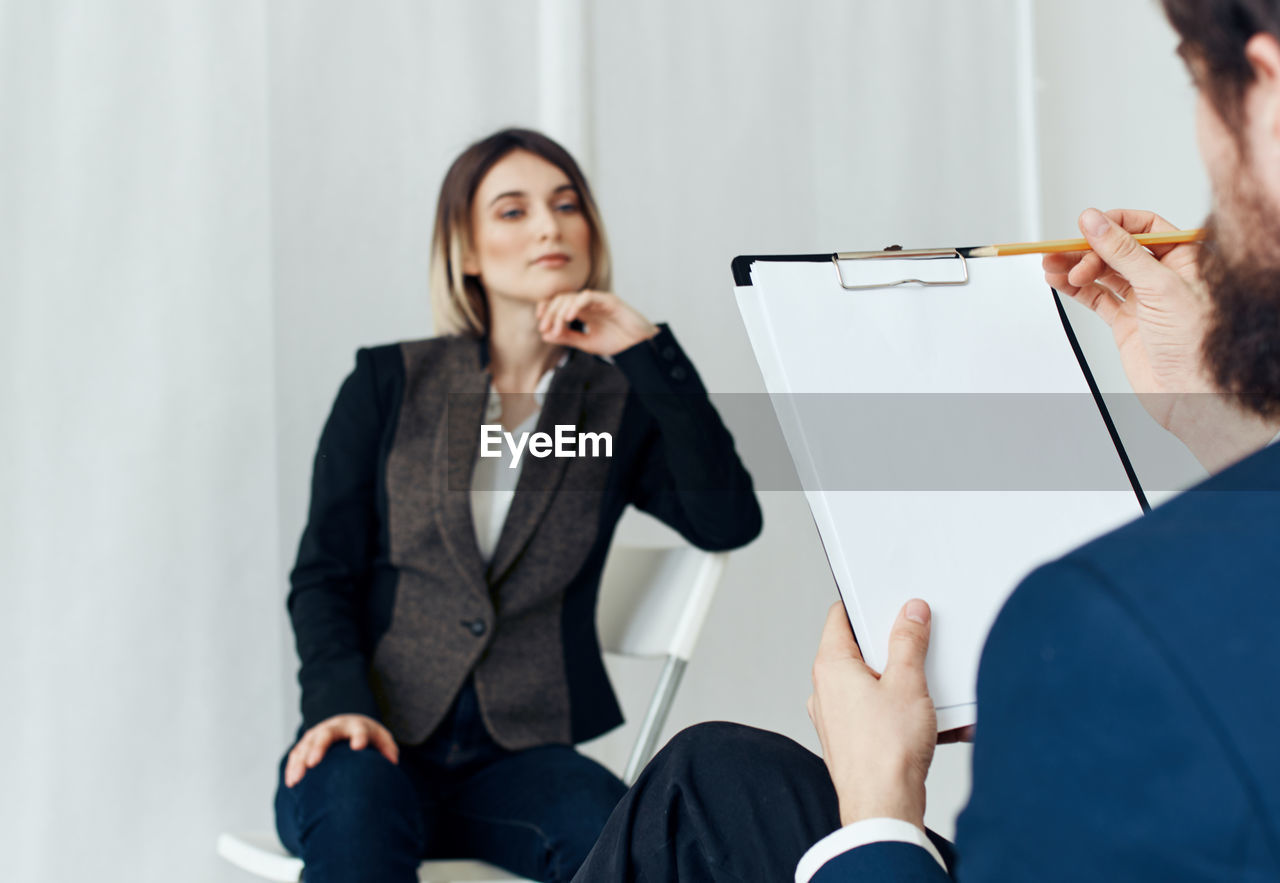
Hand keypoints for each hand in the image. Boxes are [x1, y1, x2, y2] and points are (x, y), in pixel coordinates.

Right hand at [283, 713, 398, 787]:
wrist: (348, 725)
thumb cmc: (368, 737)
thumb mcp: (381, 739)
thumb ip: (388, 749)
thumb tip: (392, 762)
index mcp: (357, 726)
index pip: (359, 730)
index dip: (359, 737)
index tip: (358, 747)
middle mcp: (336, 727)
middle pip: (326, 734)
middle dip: (319, 748)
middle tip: (312, 763)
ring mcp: (319, 733)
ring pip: (307, 744)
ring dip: (299, 761)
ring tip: (296, 779)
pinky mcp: (307, 743)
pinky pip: (297, 753)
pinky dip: (293, 766)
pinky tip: (291, 782)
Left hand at [536, 290, 658, 355]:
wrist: (640, 346)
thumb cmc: (618, 342)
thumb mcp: (587, 343)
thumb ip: (568, 338)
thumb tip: (545, 334)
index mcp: (583, 311)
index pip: (559, 303)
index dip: (547, 310)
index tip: (541, 325)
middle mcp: (589, 303)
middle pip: (561, 299)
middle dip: (550, 313)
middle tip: (545, 328)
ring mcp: (599, 300)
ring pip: (572, 297)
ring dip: (560, 312)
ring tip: (557, 327)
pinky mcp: (609, 300)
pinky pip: (587, 296)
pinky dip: (575, 305)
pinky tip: (569, 318)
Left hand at [807, 600, 937, 828]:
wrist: (883, 808)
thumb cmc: (887, 751)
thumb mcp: (908, 683)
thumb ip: (908, 642)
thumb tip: (910, 614)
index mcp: (831, 666)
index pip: (840, 617)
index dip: (866, 605)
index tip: (891, 603)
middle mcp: (825, 690)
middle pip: (858, 651)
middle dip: (892, 648)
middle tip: (919, 648)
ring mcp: (836, 718)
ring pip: (871, 685)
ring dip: (902, 684)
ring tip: (930, 692)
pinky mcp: (851, 741)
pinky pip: (877, 714)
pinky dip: (902, 713)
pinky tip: (931, 722)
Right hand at [1043, 208, 1212, 424]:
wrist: (1191, 391)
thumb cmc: (1197, 342)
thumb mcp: (1159, 286)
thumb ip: (1123, 252)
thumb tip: (1096, 223)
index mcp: (1184, 258)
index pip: (1146, 227)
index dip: (1115, 224)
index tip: (1088, 225)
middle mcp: (1163, 276)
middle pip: (1118, 250)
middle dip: (1088, 250)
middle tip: (1064, 254)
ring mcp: (1143, 299)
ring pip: (1103, 273)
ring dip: (1076, 268)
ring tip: (1052, 266)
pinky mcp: (1125, 322)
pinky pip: (1096, 298)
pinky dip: (1075, 289)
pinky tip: (1060, 282)